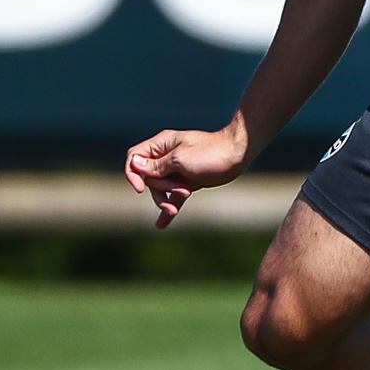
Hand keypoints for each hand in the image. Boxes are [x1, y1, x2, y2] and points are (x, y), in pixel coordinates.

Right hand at [123, 122, 248, 229]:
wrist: (237, 155)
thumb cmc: (210, 153)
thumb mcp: (180, 159)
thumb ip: (157, 165)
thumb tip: (135, 165)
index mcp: (161, 145)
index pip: (135, 157)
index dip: (133, 174)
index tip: (141, 189)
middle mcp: (166, 156)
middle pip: (148, 177)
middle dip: (160, 188)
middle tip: (180, 191)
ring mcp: (176, 169)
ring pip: (160, 188)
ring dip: (167, 199)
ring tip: (177, 206)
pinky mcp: (187, 181)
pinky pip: (172, 196)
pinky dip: (169, 207)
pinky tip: (161, 224)